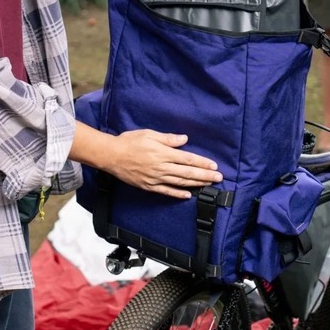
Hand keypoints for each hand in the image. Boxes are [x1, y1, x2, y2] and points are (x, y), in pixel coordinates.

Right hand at [106, 130, 222, 198]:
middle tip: (218, 178)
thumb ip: (168, 139)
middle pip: (188, 173)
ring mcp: (155, 178)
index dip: (202, 163)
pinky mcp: (149, 186)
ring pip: (180, 183)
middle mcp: (161, 167)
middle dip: (205, 175)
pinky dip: (178, 194)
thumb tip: (184, 140)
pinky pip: (166, 191)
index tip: (214, 166)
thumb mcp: (149, 134)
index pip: (188, 159)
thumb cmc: (129, 142)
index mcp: (163, 153)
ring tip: (208, 185)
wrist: (111, 155)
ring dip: (196, 184)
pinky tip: (188, 195)